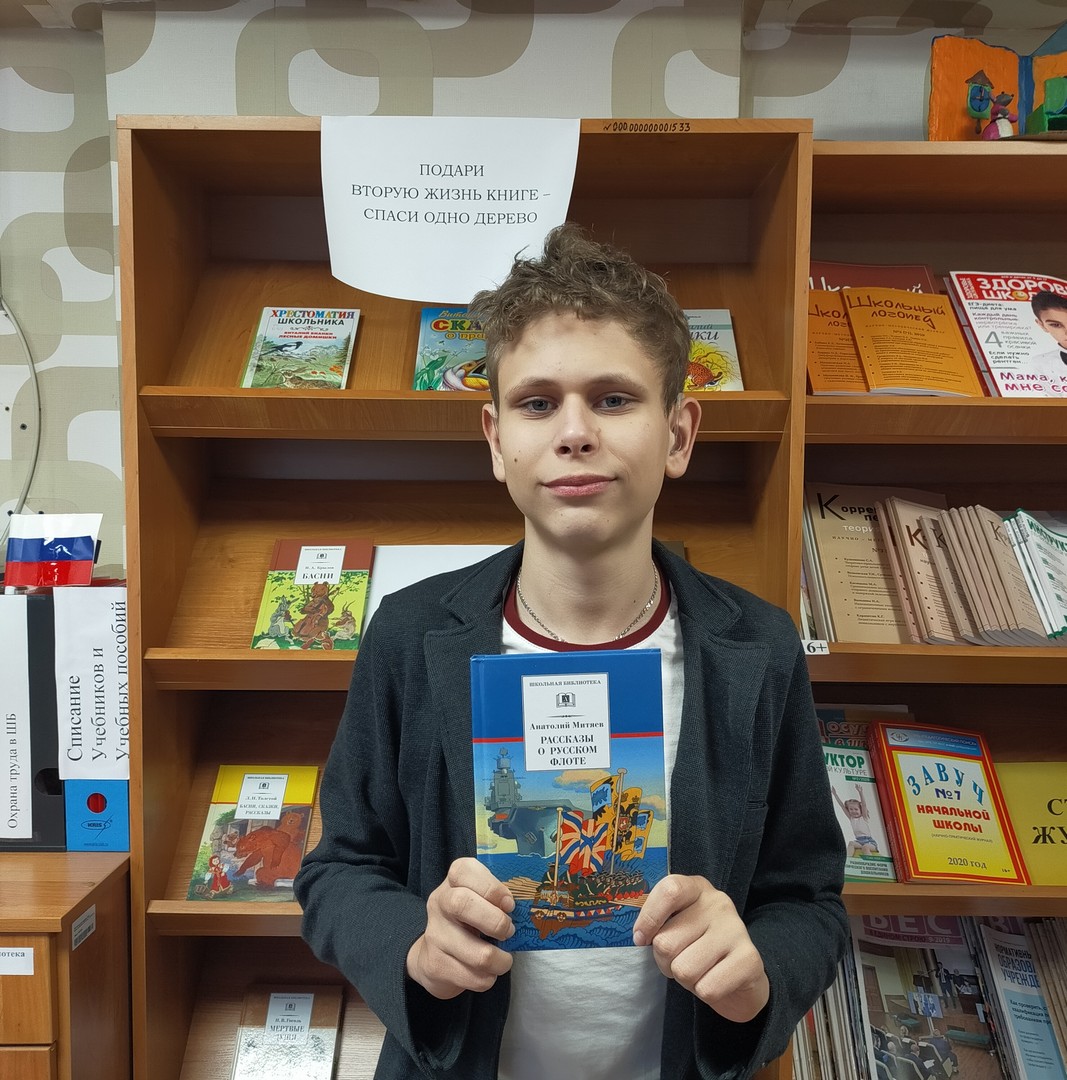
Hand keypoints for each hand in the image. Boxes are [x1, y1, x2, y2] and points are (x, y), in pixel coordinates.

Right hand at [405, 857, 514, 999]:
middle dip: (496, 922)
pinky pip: (473, 977)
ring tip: (503, 958)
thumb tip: (527, 907)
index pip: (464, 871)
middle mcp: (440, 903)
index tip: (509, 904)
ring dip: (500, 960)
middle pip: (462, 904)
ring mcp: (435, 935)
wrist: (434, 953)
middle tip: (509, 931)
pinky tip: (487, 971)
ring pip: (477, 953)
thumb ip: (499, 897)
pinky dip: (488, 978)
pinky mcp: (435, 965)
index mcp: (454, 881)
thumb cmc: (470, 919)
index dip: (492, 888)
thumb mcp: (481, 899)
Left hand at [632, 874, 768, 1022]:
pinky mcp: (749, 959)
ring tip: (699, 971)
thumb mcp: (677, 926)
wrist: (740, 977)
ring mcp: (736, 929)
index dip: (649, 918)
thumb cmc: (698, 947)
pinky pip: (707, 988)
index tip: (640, 939)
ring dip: (685, 980)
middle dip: (665, 962)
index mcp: (696, 888)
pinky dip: (705, 993)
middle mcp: (718, 903)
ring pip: (683, 969)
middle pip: (666, 942)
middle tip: (681, 960)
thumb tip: (639, 936)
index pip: (669, 890)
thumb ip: (658, 922)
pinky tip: (715, 981)